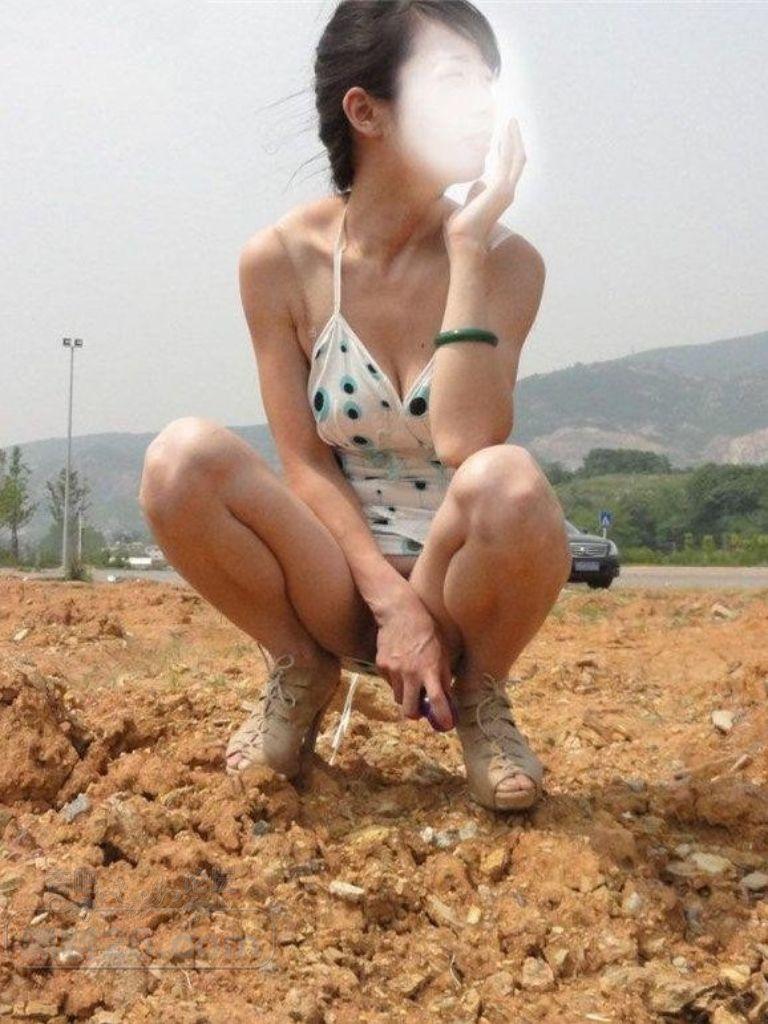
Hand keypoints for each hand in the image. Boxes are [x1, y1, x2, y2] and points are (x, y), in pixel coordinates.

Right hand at [373, 592, 454, 729]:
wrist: (400, 613)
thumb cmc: (427, 631)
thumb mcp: (443, 652)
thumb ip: (443, 677)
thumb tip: (446, 700)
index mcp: (429, 669)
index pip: (436, 700)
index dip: (442, 716)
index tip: (446, 725)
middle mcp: (410, 673)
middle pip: (409, 711)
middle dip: (415, 714)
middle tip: (421, 708)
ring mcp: (393, 670)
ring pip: (398, 697)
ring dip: (406, 695)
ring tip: (411, 678)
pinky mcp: (381, 665)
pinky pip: (389, 683)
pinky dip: (396, 680)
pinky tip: (400, 664)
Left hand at [443, 116, 525, 253]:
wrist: (462, 241)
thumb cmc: (462, 230)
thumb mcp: (467, 207)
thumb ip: (475, 195)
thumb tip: (478, 183)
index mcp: (498, 196)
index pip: (508, 169)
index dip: (506, 152)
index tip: (501, 137)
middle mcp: (506, 192)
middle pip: (516, 160)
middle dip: (514, 141)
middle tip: (511, 122)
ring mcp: (506, 190)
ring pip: (516, 158)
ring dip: (514, 139)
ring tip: (510, 122)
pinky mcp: (501, 188)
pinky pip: (509, 161)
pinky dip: (508, 145)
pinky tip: (504, 133)